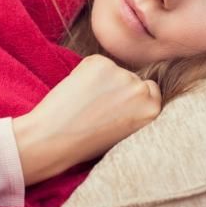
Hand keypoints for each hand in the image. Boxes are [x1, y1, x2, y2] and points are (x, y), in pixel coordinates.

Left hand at [12, 54, 161, 185]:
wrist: (53, 140)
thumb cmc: (84, 144)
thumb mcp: (123, 134)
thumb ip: (134, 112)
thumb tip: (132, 93)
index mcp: (152, 110)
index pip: (150, 91)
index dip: (132, 98)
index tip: (118, 106)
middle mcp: (141, 90)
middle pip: (132, 79)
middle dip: (118, 88)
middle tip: (96, 108)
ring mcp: (121, 74)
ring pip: (113, 71)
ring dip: (101, 81)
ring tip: (84, 103)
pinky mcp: (99, 62)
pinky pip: (96, 63)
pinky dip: (86, 73)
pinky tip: (76, 92)